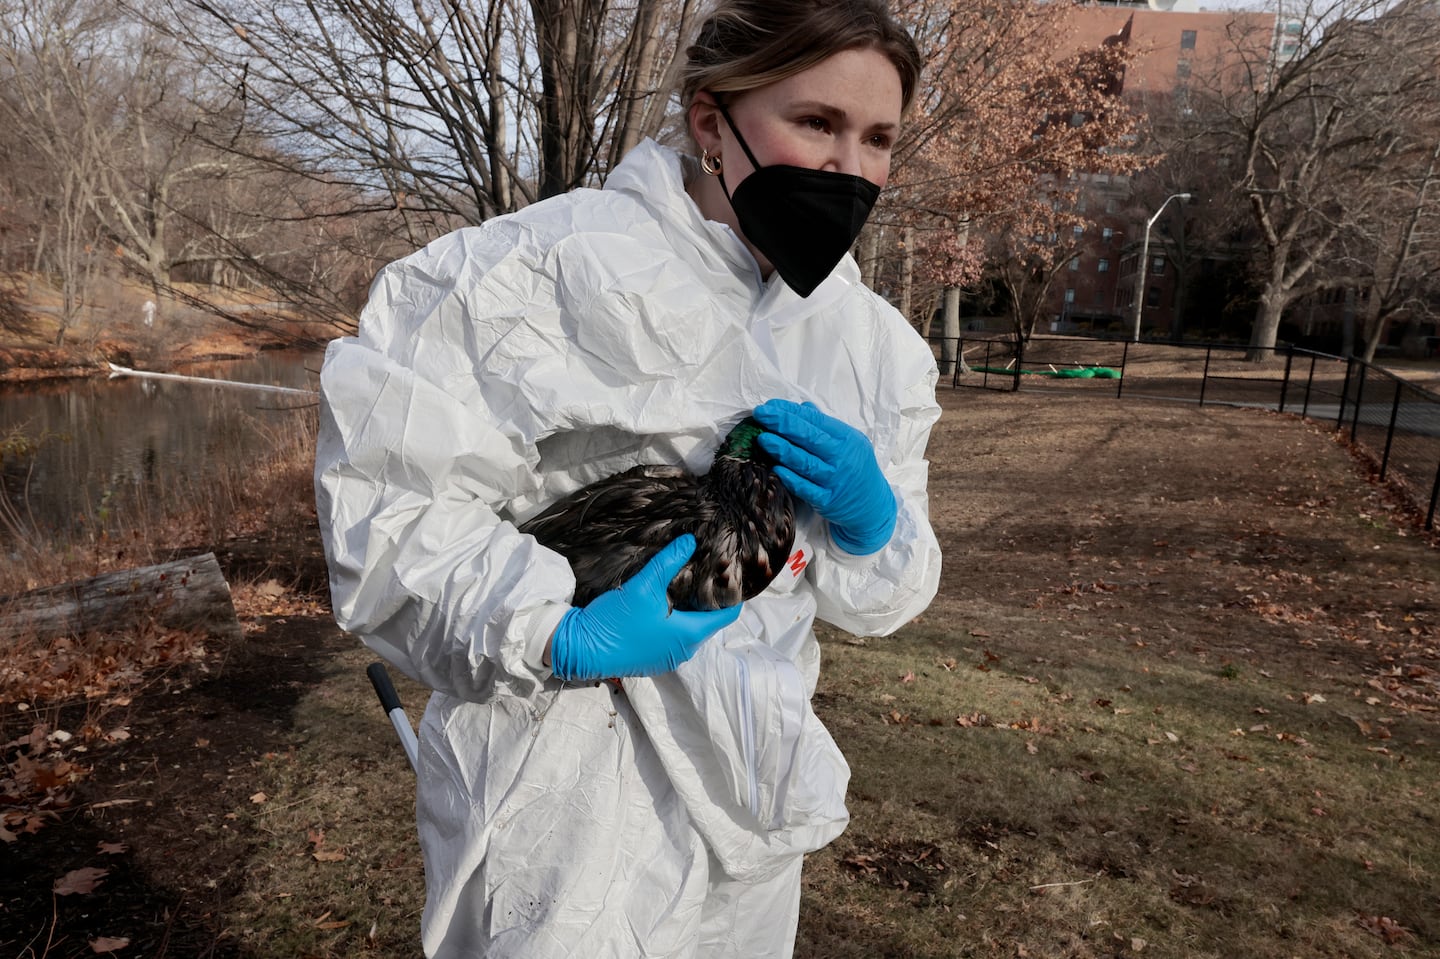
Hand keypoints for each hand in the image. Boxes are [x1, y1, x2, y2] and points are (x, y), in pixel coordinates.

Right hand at [549, 534, 740, 680]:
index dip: (732, 597)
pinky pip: (673, 640)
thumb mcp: (643, 586)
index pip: (726, 617)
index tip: (729, 577)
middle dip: (708, 601)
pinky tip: (663, 605)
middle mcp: (684, 651)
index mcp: (688, 634)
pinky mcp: (652, 660)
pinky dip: (674, 623)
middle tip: (706, 574)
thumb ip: (668, 562)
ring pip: (688, 631)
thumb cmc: (616, 621)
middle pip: (707, 623)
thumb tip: (690, 541)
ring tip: (686, 585)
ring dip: (689, 612)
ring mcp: (667, 659)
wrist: (580, 649)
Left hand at [754, 399, 895, 555]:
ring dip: (783, 450)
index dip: (792, 412)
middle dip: (783, 424)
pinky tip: (776, 468)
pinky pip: (807, 489)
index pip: (816, 421)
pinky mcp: (828, 501)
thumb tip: (803, 407)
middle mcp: (842, 458)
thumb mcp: (848, 442)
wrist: (873, 504)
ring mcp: (835, 480)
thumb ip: (825, 426)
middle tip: (762, 414)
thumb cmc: (856, 467)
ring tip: (763, 439)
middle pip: (810, 438)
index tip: (770, 405)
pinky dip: (791, 479)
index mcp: (847, 439)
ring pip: (806, 463)